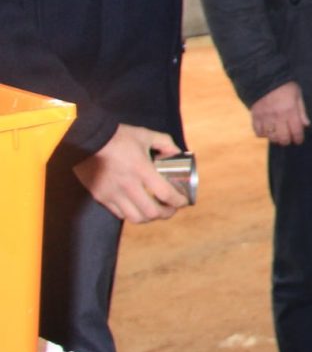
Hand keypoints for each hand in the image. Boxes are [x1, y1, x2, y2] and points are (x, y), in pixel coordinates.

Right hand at [71, 124, 186, 222]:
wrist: (85, 139)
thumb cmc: (117, 136)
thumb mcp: (145, 134)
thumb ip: (165, 143)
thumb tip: (178, 154)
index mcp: (141, 169)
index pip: (165, 194)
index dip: (179, 201)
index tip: (185, 201)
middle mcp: (128, 185)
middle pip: (151, 212)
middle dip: (166, 213)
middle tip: (172, 209)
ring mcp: (112, 193)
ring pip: (135, 217)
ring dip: (149, 217)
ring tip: (156, 211)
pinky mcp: (101, 197)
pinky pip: (119, 214)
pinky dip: (132, 214)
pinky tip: (137, 207)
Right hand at [251, 81, 308, 144]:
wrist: (265, 78)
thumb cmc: (285, 86)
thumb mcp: (297, 95)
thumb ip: (302, 111)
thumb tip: (306, 125)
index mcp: (290, 110)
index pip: (296, 131)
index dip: (298, 139)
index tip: (298, 140)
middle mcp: (278, 116)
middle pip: (283, 138)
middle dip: (287, 141)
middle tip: (288, 139)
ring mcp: (265, 117)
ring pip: (270, 137)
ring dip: (275, 138)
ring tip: (278, 134)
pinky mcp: (255, 116)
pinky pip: (258, 132)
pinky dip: (263, 134)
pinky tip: (267, 130)